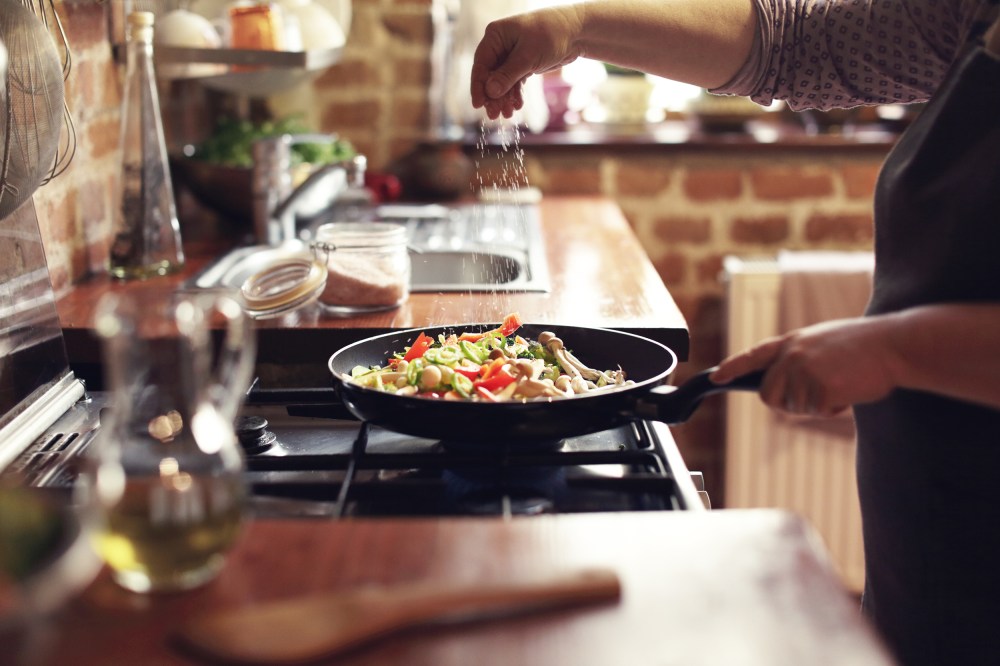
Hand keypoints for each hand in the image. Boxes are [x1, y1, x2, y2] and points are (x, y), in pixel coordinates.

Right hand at [470, 7, 583, 119]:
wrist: (576, 32)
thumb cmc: (551, 34)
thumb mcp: (528, 56)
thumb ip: (508, 74)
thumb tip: (490, 92)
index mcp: (496, 35)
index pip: (481, 64)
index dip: (478, 86)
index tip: (478, 105)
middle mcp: (500, 44)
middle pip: (490, 75)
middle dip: (493, 96)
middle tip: (494, 115)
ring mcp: (511, 55)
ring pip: (502, 81)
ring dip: (504, 98)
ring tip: (508, 114)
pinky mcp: (522, 64)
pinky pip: (514, 82)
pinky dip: (515, 93)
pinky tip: (517, 105)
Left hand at [709, 316, 901, 416]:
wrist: (893, 345)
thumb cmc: (863, 346)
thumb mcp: (822, 342)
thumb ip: (798, 358)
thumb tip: (780, 385)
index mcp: (792, 342)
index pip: (753, 356)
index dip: (732, 368)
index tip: (715, 379)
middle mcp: (792, 355)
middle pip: (769, 396)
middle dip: (788, 403)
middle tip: (818, 393)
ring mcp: (805, 371)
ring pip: (796, 408)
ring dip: (818, 405)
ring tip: (841, 382)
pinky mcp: (821, 388)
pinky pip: (819, 412)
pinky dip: (835, 409)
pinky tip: (850, 390)